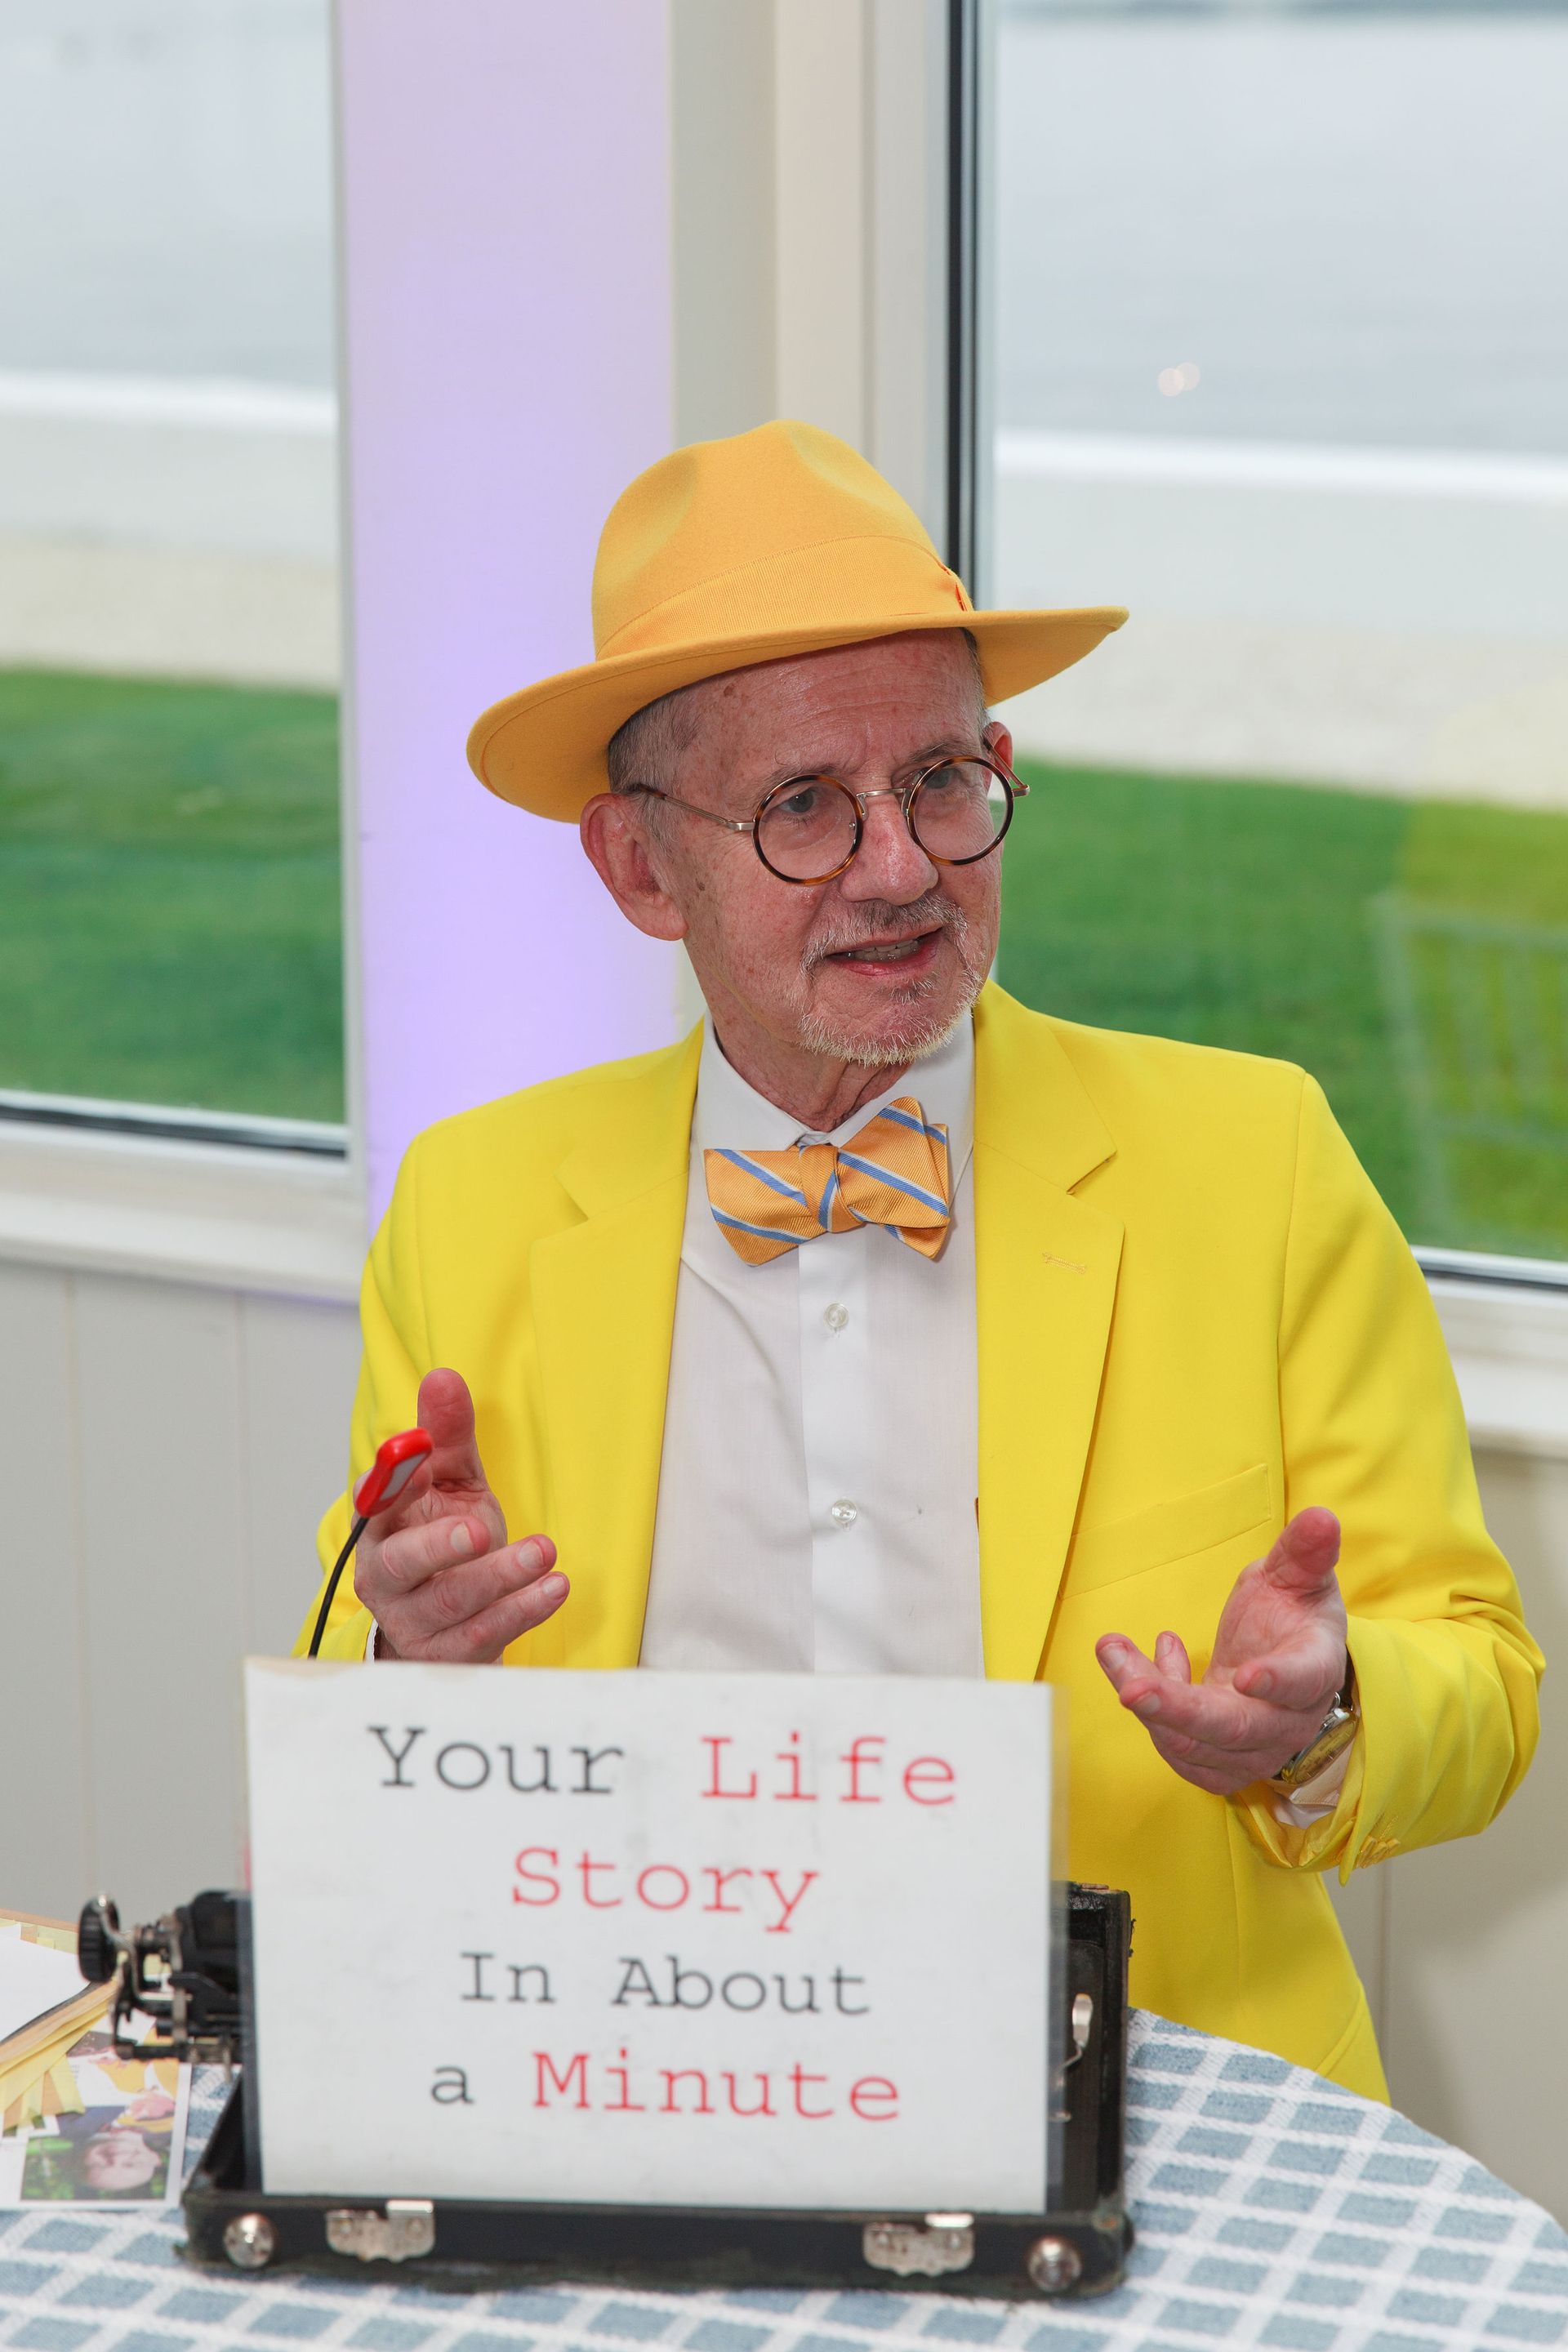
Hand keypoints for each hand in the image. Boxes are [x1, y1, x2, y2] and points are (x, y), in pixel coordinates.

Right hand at [353, 1368, 566, 1661]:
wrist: (450, 1623)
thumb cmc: (446, 1542)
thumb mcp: (451, 1484)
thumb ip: (446, 1435)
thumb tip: (443, 1378)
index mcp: (380, 1526)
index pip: (373, 1502)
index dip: (393, 1482)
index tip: (421, 1454)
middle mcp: (387, 1575)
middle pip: (401, 1563)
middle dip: (438, 1545)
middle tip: (476, 1529)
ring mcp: (415, 1620)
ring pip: (452, 1600)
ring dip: (501, 1576)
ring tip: (544, 1551)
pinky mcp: (449, 1653)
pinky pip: (486, 1633)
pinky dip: (523, 1610)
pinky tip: (554, 1586)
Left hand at [1095, 1507, 1347, 1795]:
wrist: (1284, 1659)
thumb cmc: (1292, 1612)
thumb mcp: (1299, 1576)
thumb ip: (1305, 1551)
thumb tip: (1321, 1517)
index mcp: (1313, 1669)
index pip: (1301, 1680)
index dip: (1276, 1681)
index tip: (1245, 1675)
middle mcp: (1286, 1720)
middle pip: (1233, 1728)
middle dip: (1178, 1711)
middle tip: (1129, 1690)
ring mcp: (1253, 1748)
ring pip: (1193, 1745)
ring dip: (1147, 1700)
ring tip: (1114, 1648)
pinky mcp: (1220, 1762)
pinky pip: (1178, 1751)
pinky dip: (1151, 1713)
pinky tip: (1142, 1666)